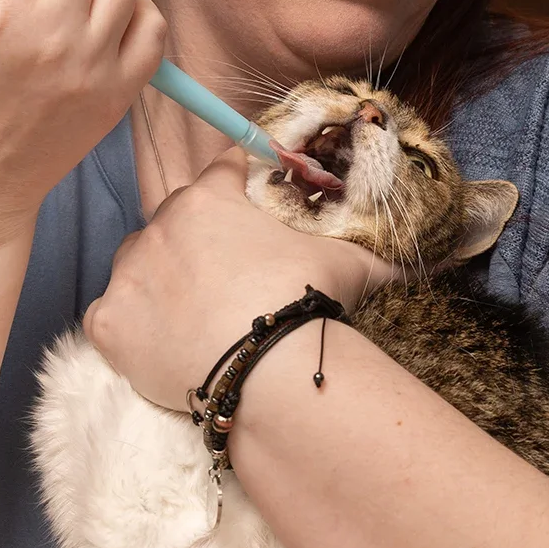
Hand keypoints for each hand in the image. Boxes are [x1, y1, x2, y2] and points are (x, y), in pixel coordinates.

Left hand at [83, 148, 401, 410]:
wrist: (270, 374)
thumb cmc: (310, 305)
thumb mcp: (354, 265)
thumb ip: (376, 247)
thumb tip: (441, 247)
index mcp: (212, 196)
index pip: (222, 173)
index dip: (238, 195)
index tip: (248, 222)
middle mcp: (160, 223)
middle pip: (173, 223)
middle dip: (196, 248)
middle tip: (228, 288)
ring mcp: (128, 273)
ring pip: (137, 268)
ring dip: (159, 285)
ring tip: (196, 323)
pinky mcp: (107, 322)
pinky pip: (110, 320)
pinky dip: (131, 333)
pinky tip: (165, 351)